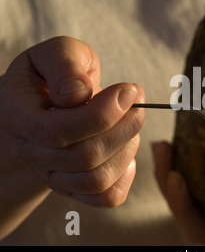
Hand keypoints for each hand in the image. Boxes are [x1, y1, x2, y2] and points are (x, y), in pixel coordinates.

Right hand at [0, 36, 144, 206]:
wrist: (44, 102)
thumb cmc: (54, 75)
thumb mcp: (56, 54)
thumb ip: (64, 65)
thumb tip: (79, 95)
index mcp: (19, 116)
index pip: (59, 131)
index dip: (102, 113)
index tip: (130, 89)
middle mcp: (33, 152)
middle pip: (84, 157)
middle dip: (124, 127)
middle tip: (138, 100)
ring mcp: (54, 174)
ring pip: (97, 179)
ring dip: (127, 147)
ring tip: (131, 120)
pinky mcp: (75, 186)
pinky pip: (106, 197)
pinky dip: (126, 174)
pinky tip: (126, 147)